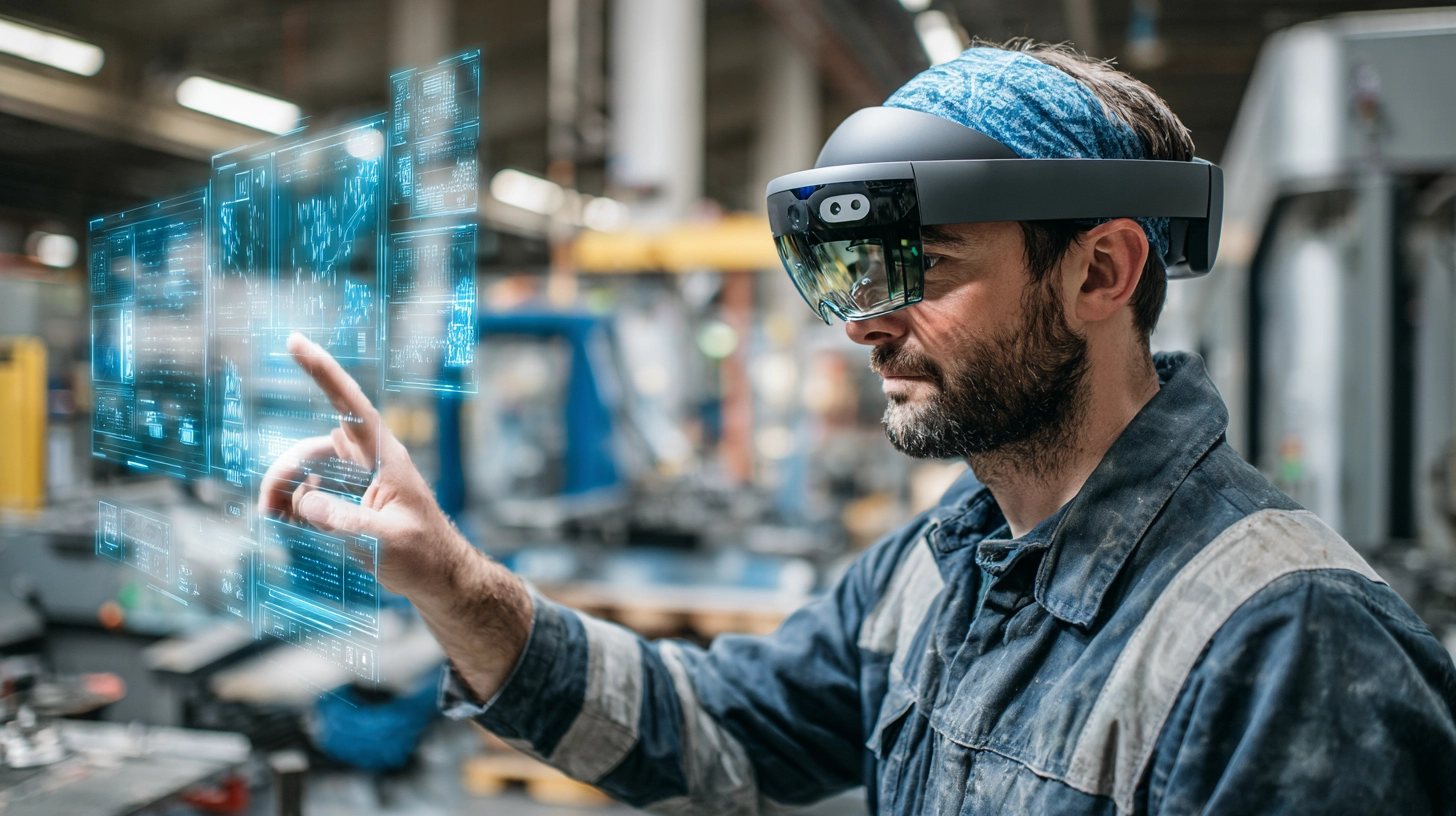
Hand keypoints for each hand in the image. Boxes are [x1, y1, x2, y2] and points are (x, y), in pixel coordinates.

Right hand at [256, 332, 468, 596]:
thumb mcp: (384, 540)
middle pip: (312, 449)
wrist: (439, 577)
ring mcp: (357, 478)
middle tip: (267, 509)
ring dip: (285, 491)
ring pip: (306, 469)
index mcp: (385, 457)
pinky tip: (289, 523)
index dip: (323, 372)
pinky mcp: (349, 498)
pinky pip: (311, 490)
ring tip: (274, 519)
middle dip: (284, 472)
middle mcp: (368, 460)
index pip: (350, 405)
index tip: (295, 341)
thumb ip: (344, 521)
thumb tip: (304, 501)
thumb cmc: (423, 555)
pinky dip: (295, 504)